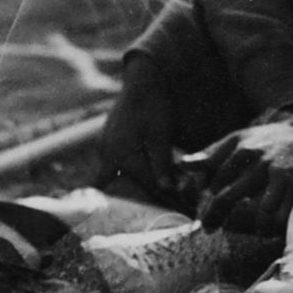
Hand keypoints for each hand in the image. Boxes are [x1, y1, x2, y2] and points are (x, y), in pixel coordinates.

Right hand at [95, 51, 181, 202]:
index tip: (186, 210)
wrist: (141, 81)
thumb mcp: (161, 135)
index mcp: (121, 155)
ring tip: (160, 201)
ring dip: (139, 189)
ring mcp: (105, 150)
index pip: (148, 185)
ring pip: (121, 179)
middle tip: (172, 210)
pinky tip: (145, 182)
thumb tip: (166, 191)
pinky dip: (130, 176)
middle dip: (148, 199)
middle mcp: (107, 155)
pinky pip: (115, 169)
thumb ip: (162, 164)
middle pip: (130, 188)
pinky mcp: (108, 145)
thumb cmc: (154, 106)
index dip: (169, 199)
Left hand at [198, 108, 292, 235]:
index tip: (202, 212)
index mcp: (240, 150)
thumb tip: (181, 165)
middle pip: (228, 198)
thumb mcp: (235, 141)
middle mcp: (257, 161)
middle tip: (208, 228)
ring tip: (251, 232)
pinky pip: (284, 212)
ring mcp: (279, 173)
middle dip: (214, 217)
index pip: (213, 183)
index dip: (205, 200)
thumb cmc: (264, 140)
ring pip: (260, 211)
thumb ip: (209, 156)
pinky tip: (271, 229)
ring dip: (252, 227)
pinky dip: (276, 226)